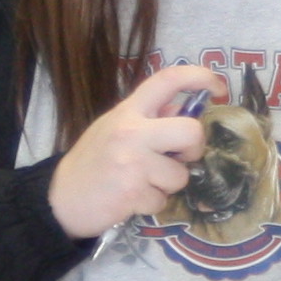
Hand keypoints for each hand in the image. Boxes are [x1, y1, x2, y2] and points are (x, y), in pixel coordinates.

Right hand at [50, 63, 227, 238]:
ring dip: (167, 185)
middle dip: (193, 149)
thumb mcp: (115, 129)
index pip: (168, 80)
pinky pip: (163, 200)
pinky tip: (131, 199)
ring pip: (180, 175)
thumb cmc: (93, 163)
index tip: (219, 88)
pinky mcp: (133, 192)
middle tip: (179, 158)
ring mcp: (132, 162)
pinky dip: (151, 204)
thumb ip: (149, 119)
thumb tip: (185, 111)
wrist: (60, 199)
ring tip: (141, 183)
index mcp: (128, 111)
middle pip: (191, 131)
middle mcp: (131, 131)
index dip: (200, 77)